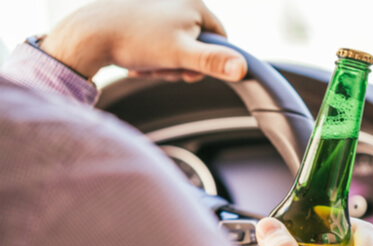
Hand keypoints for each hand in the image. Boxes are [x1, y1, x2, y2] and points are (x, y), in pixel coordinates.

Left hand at [39, 0, 246, 81]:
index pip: (220, 38)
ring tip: (146, 64)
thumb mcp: (180, 55)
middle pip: (196, 44)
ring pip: (176, 47)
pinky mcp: (142, 16)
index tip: (188, 70)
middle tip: (163, 68)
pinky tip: (136, 62)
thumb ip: (213, 62)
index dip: (208, 61)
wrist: (88, 36)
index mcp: (194, 4)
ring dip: (165, 64)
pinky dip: (150, 57)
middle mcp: (178, 0)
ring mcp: (159, 7)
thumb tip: (243, 68)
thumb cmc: (134, 41)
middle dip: (181, 64)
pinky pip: (158, 43)